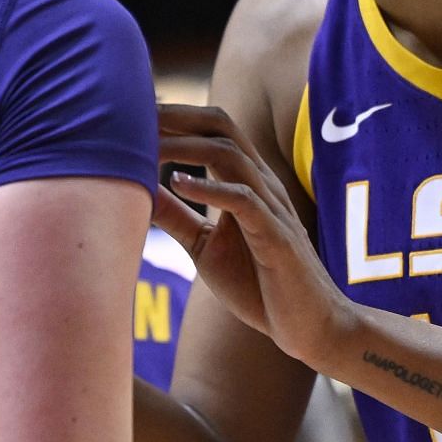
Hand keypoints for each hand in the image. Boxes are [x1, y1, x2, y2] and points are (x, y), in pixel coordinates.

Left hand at [156, 104, 351, 363]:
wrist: (310, 328)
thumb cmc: (261, 287)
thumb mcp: (206, 247)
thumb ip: (176, 218)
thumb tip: (136, 192)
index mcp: (247, 182)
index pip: (212, 130)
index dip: (174, 116)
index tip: (132, 113)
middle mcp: (263, 185)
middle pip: (222, 127)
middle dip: (178, 117)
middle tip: (134, 115)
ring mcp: (273, 208)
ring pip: (231, 156)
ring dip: (185, 147)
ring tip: (146, 146)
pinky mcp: (277, 238)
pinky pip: (244, 201)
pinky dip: (209, 188)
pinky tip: (177, 182)